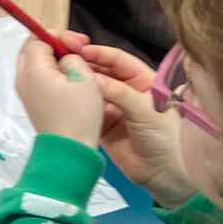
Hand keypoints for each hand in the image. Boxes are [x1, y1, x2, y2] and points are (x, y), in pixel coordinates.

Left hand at [16, 37, 103, 145]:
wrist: (68, 149)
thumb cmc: (79, 114)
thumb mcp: (84, 78)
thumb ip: (72, 58)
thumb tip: (64, 56)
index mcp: (33, 70)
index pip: (37, 38)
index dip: (58, 35)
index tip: (78, 43)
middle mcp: (22, 78)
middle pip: (31, 48)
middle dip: (53, 43)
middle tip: (77, 48)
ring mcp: (24, 91)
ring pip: (33, 62)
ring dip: (52, 58)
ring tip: (76, 62)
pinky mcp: (30, 101)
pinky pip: (36, 77)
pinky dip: (50, 71)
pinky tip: (68, 77)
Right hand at [78, 41, 192, 199]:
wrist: (162, 173)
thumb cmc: (163, 136)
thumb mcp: (145, 110)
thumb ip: (119, 93)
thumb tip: (91, 78)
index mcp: (143, 80)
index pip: (119, 60)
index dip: (100, 54)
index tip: (79, 49)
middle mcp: (127, 90)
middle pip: (103, 72)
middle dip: (85, 65)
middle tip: (63, 58)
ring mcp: (114, 107)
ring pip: (93, 89)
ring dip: (79, 82)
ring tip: (59, 75)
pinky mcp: (103, 124)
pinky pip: (89, 109)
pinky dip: (78, 102)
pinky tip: (64, 96)